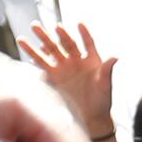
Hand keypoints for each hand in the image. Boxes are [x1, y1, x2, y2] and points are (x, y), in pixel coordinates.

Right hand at [19, 22, 118, 140]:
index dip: (84, 33)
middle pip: (66, 42)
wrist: (90, 117)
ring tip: (31, 29)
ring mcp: (64, 67)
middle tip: (52, 24)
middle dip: (58, 33)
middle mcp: (76, 60)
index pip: (88, 42)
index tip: (79, 23)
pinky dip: (34, 55)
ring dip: (42, 40)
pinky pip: (42, 63)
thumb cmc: (102, 101)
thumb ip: (107, 70)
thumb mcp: (105, 85)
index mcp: (92, 59)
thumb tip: (116, 56)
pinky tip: (25, 46)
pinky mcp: (53, 76)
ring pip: (51, 50)